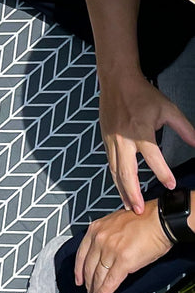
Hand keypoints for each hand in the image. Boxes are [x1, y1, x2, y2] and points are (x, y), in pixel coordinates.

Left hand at [74, 199, 171, 292]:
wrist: (159, 220)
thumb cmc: (143, 221)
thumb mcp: (114, 224)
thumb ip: (105, 237)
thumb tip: (102, 254)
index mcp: (95, 229)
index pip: (81, 254)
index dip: (78, 270)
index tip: (78, 279)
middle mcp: (99, 239)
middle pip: (88, 267)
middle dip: (88, 283)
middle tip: (88, 292)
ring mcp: (110, 250)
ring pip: (98, 275)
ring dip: (95, 290)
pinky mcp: (123, 261)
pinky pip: (111, 280)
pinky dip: (105, 292)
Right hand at [98, 74, 194, 212]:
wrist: (116, 82)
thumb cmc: (141, 94)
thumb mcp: (168, 110)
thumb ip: (185, 129)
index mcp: (140, 131)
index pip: (152, 157)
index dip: (162, 172)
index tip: (171, 185)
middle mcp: (123, 139)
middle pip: (126, 172)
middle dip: (132, 193)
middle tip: (138, 210)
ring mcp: (112, 141)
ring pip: (115, 171)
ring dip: (122, 190)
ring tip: (128, 205)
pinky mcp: (106, 141)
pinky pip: (110, 164)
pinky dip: (116, 179)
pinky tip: (120, 188)